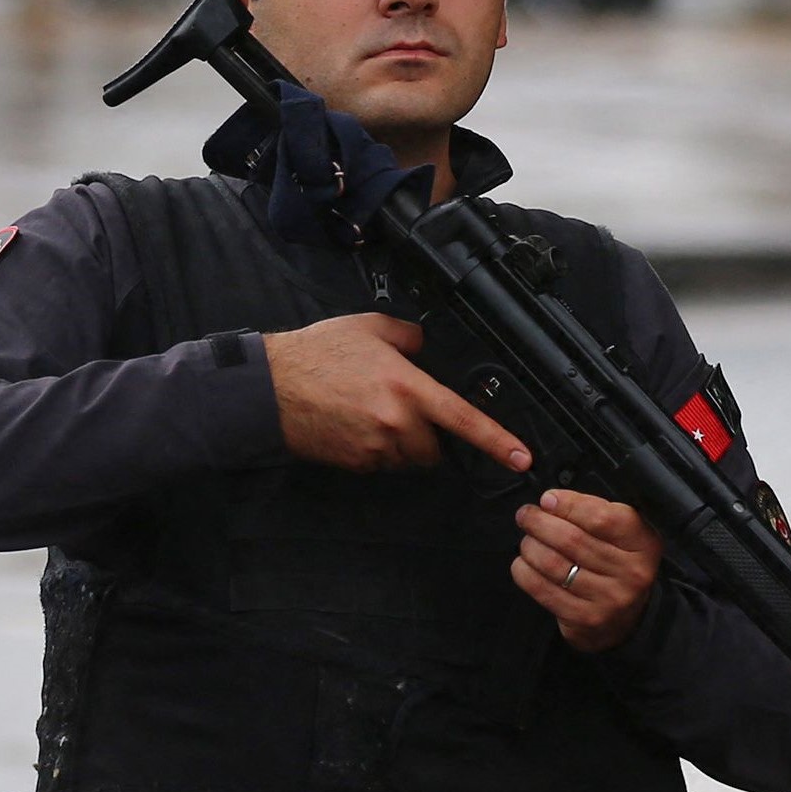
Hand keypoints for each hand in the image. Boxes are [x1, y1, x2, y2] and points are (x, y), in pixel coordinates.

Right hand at [267, 314, 530, 474]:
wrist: (270, 388)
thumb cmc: (317, 354)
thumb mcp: (371, 328)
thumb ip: (411, 337)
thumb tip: (430, 347)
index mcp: (406, 387)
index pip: (463, 420)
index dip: (497, 441)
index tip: (521, 456)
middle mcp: (395, 422)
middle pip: (436, 447)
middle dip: (431, 434)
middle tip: (408, 409)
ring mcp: (376, 448)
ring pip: (410, 457)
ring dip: (405, 443)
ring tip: (376, 412)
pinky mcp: (357, 464)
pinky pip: (383, 463)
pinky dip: (380, 449)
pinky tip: (358, 424)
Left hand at [512, 490, 661, 652]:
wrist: (623, 619)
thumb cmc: (618, 566)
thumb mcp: (623, 535)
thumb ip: (595, 513)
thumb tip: (552, 500)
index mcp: (643, 543)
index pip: (602, 518)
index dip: (568, 504)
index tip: (548, 499)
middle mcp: (631, 573)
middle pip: (572, 540)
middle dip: (539, 522)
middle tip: (526, 515)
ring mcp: (608, 599)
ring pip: (553, 563)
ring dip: (530, 546)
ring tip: (527, 539)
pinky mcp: (584, 618)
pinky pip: (542, 589)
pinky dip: (525, 572)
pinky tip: (523, 563)